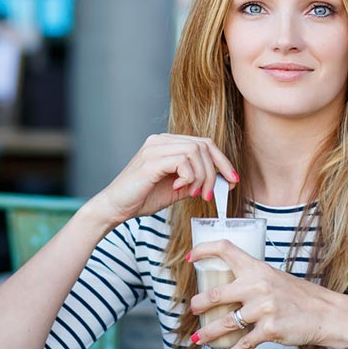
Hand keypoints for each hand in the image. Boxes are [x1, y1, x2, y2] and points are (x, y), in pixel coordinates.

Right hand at [92, 134, 238, 225]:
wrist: (115, 208)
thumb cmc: (142, 198)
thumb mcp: (176, 189)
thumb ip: (195, 181)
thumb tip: (221, 181)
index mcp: (167, 143)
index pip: (204, 143)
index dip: (222, 161)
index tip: (233, 180)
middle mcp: (161, 140)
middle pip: (204, 145)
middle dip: (216, 171)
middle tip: (212, 194)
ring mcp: (155, 148)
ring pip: (195, 152)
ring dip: (202, 176)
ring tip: (195, 194)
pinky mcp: (150, 161)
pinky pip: (182, 161)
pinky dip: (189, 178)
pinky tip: (180, 189)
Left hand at [187, 240, 338, 348]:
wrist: (326, 314)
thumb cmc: (301, 297)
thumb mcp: (276, 279)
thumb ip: (254, 282)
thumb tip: (229, 291)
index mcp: (258, 269)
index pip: (226, 250)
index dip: (204, 250)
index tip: (190, 258)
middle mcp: (258, 286)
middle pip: (216, 294)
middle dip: (199, 305)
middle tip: (194, 309)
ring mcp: (263, 308)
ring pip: (225, 323)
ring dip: (207, 333)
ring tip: (197, 337)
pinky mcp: (269, 329)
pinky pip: (243, 344)